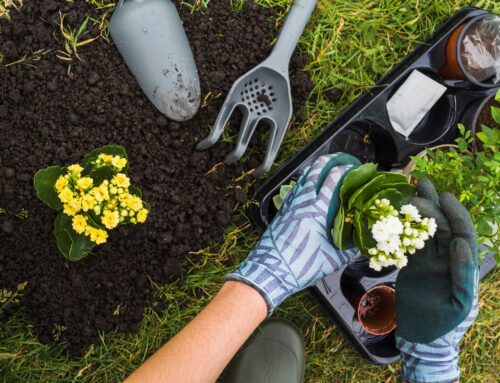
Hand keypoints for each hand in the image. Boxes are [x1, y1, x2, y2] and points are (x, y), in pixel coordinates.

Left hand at [226, 153, 360, 312]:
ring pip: (304, 176)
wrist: (271, 270)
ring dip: (317, 168)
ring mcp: (291, 203)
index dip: (347, 169)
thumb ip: (350, 247)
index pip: (334, 178)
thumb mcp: (334, 259)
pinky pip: (296, 188)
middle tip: (343, 160)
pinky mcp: (283, 209)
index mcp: (318, 210)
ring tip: (329, 168)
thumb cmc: (302, 266)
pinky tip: (310, 186)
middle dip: (331, 160)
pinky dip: (305, 181)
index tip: (357, 168)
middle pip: (317, 169)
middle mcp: (303, 201)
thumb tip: (362, 239)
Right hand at [396, 179, 478, 382]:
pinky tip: (397, 214)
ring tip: (411, 191)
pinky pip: (409, 242)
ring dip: (420, 212)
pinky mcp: (413, 265)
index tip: (444, 197)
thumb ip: (463, 274)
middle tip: (421, 186)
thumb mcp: (459, 304)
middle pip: (443, 227)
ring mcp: (430, 261)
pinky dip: (404, 228)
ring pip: (426, 231)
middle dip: (434, 206)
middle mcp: (447, 259)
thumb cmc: (443, 324)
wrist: (421, 336)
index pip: (462, 234)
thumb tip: (459, 244)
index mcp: (462, 266)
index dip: (455, 214)